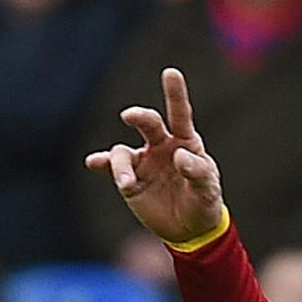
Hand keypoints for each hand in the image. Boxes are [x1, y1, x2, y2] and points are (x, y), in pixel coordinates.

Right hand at [83, 67, 225, 247]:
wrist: (189, 229)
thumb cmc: (203, 202)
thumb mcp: (208, 189)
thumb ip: (197, 171)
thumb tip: (179, 155)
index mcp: (185, 142)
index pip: (180, 114)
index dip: (175, 93)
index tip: (171, 72)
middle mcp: (161, 144)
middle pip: (148, 123)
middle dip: (139, 116)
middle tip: (130, 116)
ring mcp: (142, 160)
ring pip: (123, 152)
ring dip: (121, 166)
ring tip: (127, 184)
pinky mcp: (129, 178)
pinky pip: (111, 166)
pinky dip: (101, 163)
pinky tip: (93, 163)